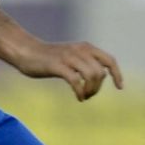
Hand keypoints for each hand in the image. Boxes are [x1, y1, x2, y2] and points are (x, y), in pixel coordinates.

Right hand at [7, 39, 124, 101]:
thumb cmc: (47, 57)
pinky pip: (76, 81)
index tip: (120, 87)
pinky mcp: (58, 66)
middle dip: (98, 87)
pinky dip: (80, 92)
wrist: (25, 51)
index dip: (117, 74)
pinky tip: (78, 97)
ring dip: (91, 91)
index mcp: (85, 47)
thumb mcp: (71, 55)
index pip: (109, 60)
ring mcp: (69, 58)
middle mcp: (79, 50)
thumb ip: (85, 61)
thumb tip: (100, 75)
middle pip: (100, 72)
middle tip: (89, 95)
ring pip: (91, 76)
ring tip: (84, 96)